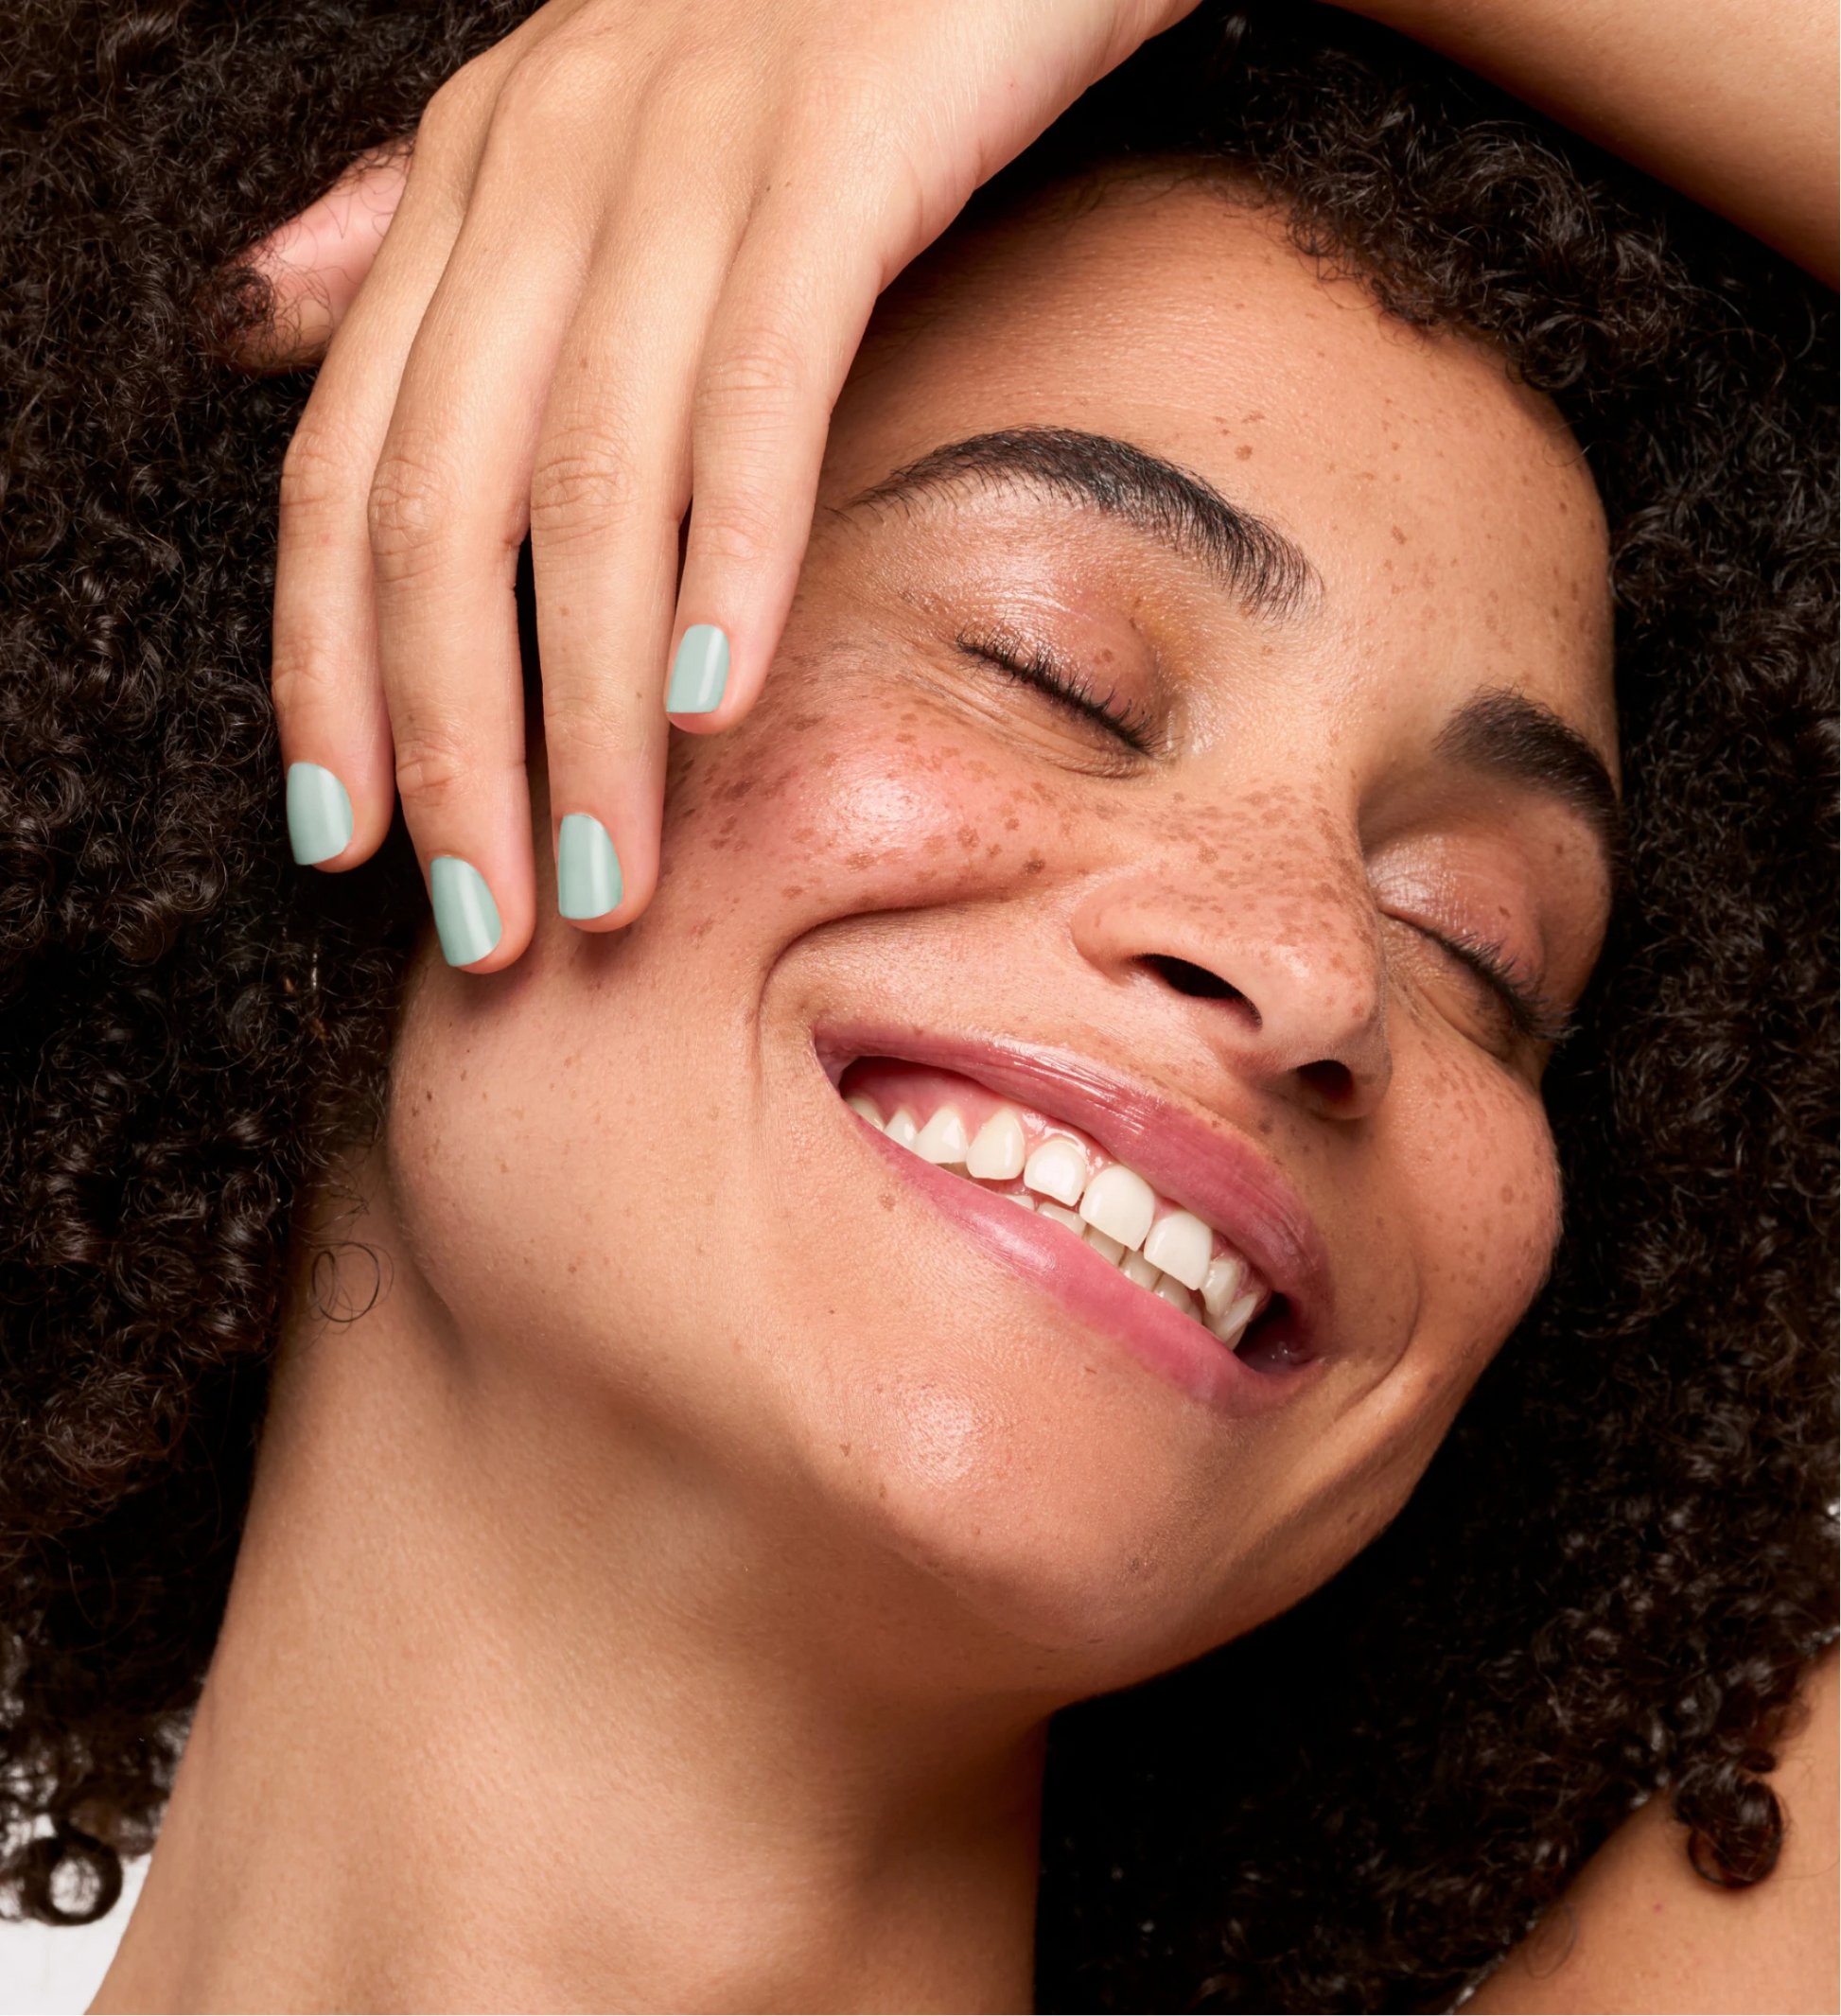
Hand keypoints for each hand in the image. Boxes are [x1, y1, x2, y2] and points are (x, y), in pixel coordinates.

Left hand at [261, 0, 1196, 967]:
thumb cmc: (814, 41)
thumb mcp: (581, 133)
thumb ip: (425, 241)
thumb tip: (273, 335)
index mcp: (475, 176)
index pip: (343, 465)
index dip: (323, 670)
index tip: (344, 844)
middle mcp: (543, 159)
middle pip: (440, 507)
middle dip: (449, 743)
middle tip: (487, 922)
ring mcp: (681, 153)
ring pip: (587, 483)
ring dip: (581, 714)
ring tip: (603, 878)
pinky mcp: (835, 154)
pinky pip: (756, 391)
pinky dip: (726, 562)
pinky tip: (714, 708)